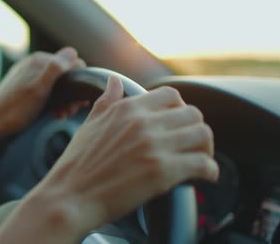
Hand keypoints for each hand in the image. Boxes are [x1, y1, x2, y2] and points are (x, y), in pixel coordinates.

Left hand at [0, 47, 85, 136]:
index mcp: (39, 60)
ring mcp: (29, 76)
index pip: (72, 62)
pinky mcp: (25, 88)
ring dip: (64, 99)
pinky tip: (53, 114)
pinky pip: (46, 90)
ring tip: (62, 115)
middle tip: (70, 111)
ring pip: (57, 84)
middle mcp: (34, 64)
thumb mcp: (39, 89)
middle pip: (65, 74)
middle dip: (72, 93)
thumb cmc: (16, 109)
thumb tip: (72, 52)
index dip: (79, 80)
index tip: (78, 101)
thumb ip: (56, 69)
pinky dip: (53, 101)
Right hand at [26, 76, 217, 238]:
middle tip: (191, 145)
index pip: (171, 95)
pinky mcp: (164, 172)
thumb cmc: (76, 165)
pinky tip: (204, 177)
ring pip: (203, 134)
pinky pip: (203, 163)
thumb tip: (114, 81)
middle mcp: (144, 122)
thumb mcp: (89, 125)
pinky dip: (209, 171)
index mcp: (127, 108)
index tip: (177, 125)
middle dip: (195, 129)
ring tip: (199, 159)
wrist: (70, 197)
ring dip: (206, 148)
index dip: (179, 110)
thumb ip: (106, 101)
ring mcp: (155, 146)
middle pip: (193, 113)